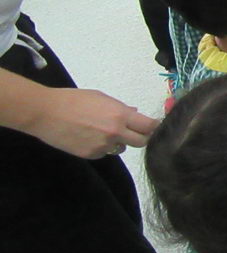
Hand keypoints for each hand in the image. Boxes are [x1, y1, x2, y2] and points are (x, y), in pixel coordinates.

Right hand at [25, 88, 158, 158]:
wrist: (46, 113)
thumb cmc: (73, 100)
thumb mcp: (101, 98)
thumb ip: (121, 108)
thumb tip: (135, 113)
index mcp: (120, 115)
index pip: (149, 126)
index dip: (154, 127)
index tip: (155, 127)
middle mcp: (116, 132)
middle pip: (142, 142)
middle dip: (141, 137)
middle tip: (135, 132)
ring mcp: (103, 145)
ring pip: (122, 148)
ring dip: (119, 142)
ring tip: (103, 131)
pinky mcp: (91, 155)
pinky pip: (104, 153)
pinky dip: (101, 147)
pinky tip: (89, 137)